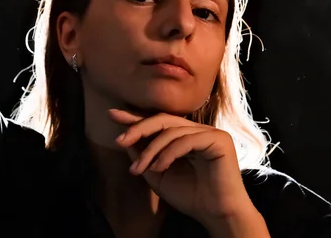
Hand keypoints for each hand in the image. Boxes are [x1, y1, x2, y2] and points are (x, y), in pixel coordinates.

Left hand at [108, 108, 255, 227]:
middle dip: (138, 128)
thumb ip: (144, 156)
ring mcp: (210, 133)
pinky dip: (169, 153)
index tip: (112, 115)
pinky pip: (187, 140)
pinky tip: (158, 167)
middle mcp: (198, 130)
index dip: (135, 118)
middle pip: (163, 120)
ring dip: (151, 149)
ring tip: (140, 169)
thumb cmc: (190, 197)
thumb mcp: (158, 175)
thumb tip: (125, 138)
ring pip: (172, 131)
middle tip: (120, 140)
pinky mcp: (219, 139)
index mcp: (186, 136)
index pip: (158, 122)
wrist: (216, 215)